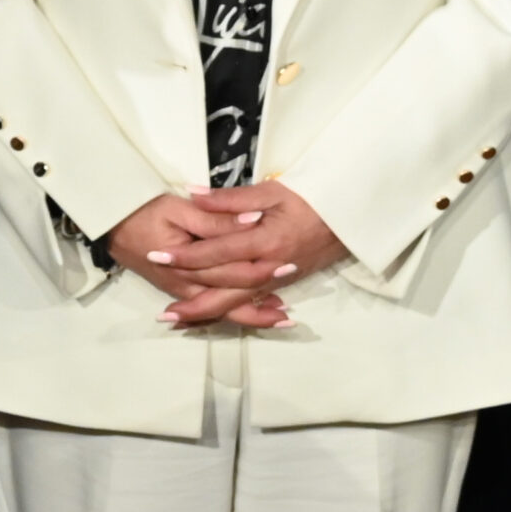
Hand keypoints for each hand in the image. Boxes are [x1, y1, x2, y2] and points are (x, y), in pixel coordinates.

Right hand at [104, 192, 288, 329]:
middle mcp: (188, 283)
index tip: (289, 265)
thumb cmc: (145, 211)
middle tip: (291, 308)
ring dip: (253, 316)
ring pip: (223, 310)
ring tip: (282, 319)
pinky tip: (258, 313)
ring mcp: (185, 290)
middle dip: (262, 304)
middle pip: (231, 298)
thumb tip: (249, 221)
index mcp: (189, 262)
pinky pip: (212, 308)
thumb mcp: (178, 208)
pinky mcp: (184, 290)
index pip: (232, 269)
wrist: (113, 224)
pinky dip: (236, 313)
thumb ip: (214, 218)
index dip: (262, 268)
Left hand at [166, 181, 348, 310]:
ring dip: (209, 313)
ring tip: (181, 320)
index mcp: (266, 242)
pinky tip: (215, 316)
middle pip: (225, 291)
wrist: (352, 216)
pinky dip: (233, 313)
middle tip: (164, 313)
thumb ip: (232, 198)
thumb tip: (195, 195)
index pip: (218, 252)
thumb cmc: (314, 197)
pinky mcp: (284, 282)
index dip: (186, 256)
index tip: (158, 257)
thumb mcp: (274, 191)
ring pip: (238, 302)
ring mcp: (279, 278)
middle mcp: (271, 267)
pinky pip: (254, 302)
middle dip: (193, 302)